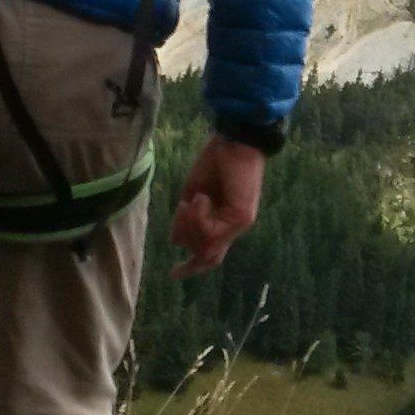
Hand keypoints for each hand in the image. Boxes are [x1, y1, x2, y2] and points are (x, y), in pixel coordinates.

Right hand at [167, 136, 265, 277]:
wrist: (236, 140)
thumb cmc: (216, 162)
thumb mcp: (193, 194)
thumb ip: (186, 220)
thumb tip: (176, 242)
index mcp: (221, 221)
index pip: (210, 252)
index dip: (191, 267)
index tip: (172, 274)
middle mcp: (232, 227)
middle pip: (209, 257)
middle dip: (189, 257)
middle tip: (176, 260)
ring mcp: (239, 225)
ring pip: (205, 246)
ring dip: (189, 225)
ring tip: (192, 200)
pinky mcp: (242, 218)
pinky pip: (212, 233)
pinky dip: (199, 217)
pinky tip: (200, 198)